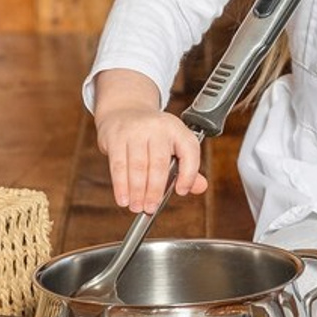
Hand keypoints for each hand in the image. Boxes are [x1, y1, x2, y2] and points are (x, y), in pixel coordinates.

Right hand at [94, 70, 206, 212]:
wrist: (126, 110)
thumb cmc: (154, 134)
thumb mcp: (174, 143)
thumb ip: (188, 167)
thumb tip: (200, 187)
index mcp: (178, 129)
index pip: (189, 151)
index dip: (188, 174)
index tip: (182, 191)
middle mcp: (159, 128)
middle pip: (159, 162)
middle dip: (155, 189)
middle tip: (151, 207)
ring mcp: (136, 131)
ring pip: (138, 165)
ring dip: (137, 191)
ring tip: (137, 207)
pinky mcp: (116, 137)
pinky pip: (119, 165)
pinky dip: (121, 185)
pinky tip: (123, 198)